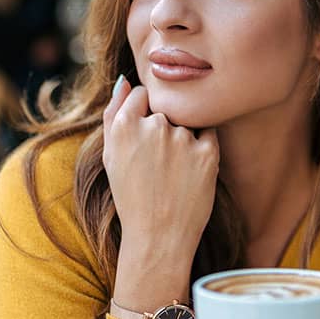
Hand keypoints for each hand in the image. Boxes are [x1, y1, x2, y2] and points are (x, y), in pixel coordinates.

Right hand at [103, 76, 218, 310]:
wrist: (158, 238)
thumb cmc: (131, 197)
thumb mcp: (111, 156)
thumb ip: (114, 113)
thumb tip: (124, 81)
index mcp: (124, 125)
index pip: (142, 93)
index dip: (144, 114)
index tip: (145, 137)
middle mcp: (153, 126)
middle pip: (166, 108)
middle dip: (164, 127)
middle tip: (159, 163)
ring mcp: (183, 138)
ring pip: (187, 122)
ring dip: (183, 139)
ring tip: (174, 173)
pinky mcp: (208, 152)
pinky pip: (208, 135)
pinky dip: (202, 149)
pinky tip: (190, 173)